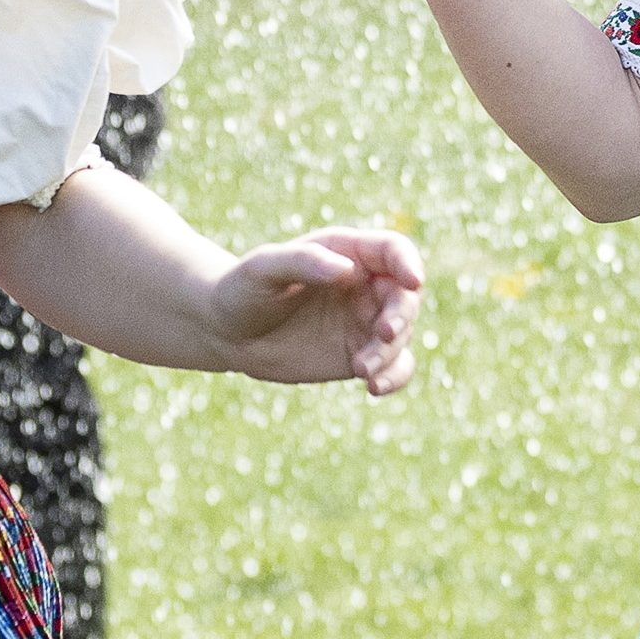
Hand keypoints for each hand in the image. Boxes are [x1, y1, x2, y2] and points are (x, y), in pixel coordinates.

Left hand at [198, 225, 427, 394]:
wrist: (226, 333)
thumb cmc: (242, 289)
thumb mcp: (264, 269)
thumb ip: (303, 263)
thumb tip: (347, 270)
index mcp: (347, 253)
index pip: (393, 250)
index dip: (409, 263)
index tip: (413, 281)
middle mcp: (365, 285)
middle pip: (405, 296)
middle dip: (402, 315)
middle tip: (383, 333)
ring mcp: (365, 322)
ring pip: (401, 335)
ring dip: (390, 352)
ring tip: (361, 370)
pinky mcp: (361, 355)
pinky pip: (394, 366)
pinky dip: (395, 377)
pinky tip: (375, 388)